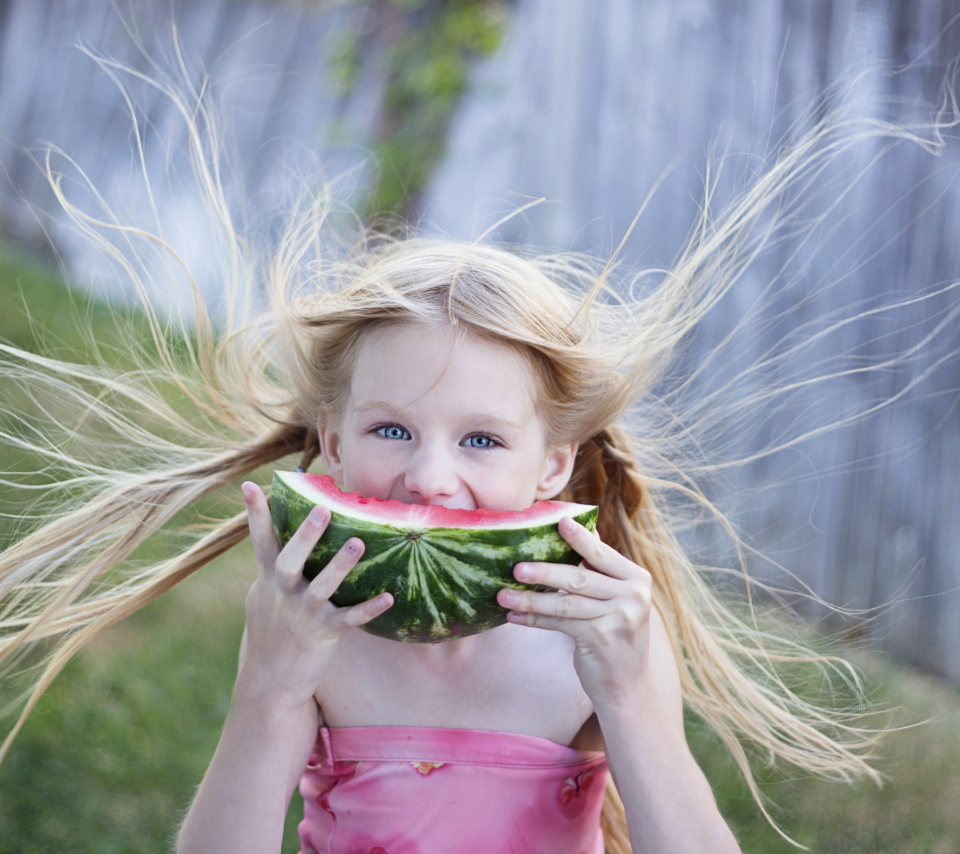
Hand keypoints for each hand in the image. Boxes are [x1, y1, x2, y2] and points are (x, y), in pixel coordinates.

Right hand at [237, 482, 392, 708]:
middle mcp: (282, 595)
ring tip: (357, 543)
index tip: (250, 484)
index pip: (260, 541)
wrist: (269, 682)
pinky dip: (368, 608)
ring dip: (340, 566)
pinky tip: (388, 597)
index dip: (255, 513)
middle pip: (289, 561)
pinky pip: (349, 619)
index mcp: (267, 580)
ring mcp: (302, 615)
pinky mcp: (323, 634)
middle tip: (323, 509)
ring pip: (321, 588)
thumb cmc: (271, 630)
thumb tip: (275, 531)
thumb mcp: (263, 596)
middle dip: (306, 536)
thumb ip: (271, 566)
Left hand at [496, 516, 652, 707]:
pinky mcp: (601, 639)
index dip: (579, 538)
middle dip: (544, 572)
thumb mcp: (617, 599)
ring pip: (564, 602)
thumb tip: (577, 531)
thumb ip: (600, 571)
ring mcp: (619, 618)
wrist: (628, 686)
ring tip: (503, 595)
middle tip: (516, 567)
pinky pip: (560, 624)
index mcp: (637, 578)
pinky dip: (534, 620)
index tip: (558, 521)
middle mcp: (633, 595)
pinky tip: (513, 617)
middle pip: (579, 577)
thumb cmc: (616, 633)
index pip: (601, 554)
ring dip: (530, 600)